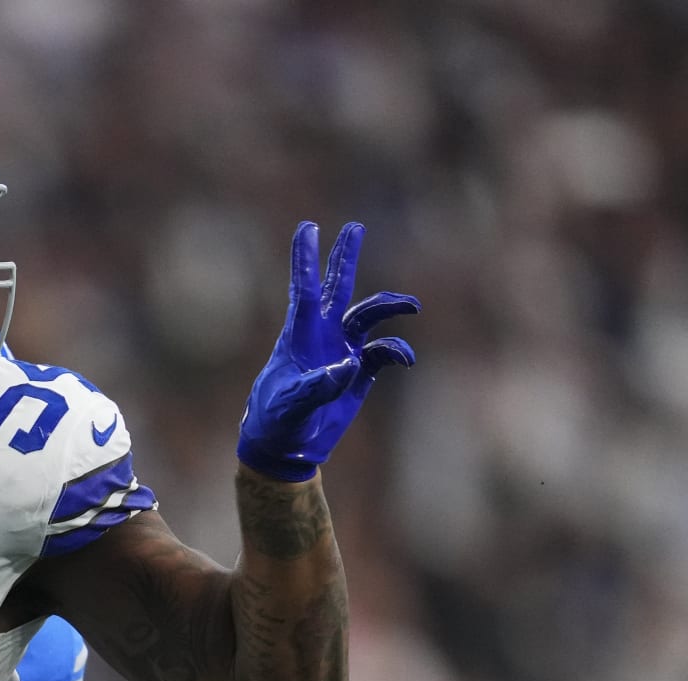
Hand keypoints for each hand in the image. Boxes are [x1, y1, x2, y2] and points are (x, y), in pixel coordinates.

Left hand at [236, 221, 418, 481]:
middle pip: (338, 287)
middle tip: (354, 227)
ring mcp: (342, 351)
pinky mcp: (358, 374)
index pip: (305, 288)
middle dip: (346, 257)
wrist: (285, 447)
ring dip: (389, 306)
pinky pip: (383, 353)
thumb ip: (318, 385)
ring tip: (412, 307)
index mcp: (299, 334)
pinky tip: (405, 359)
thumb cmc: (275, 420)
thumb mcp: (291, 404)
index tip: (307, 227)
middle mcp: (323, 335)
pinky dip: (397, 351)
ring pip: (368, 316)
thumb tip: (349, 364)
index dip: (306, 259)